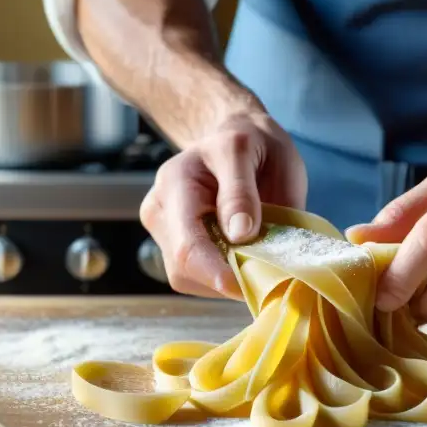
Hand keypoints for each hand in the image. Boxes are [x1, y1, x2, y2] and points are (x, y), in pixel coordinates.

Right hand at [140, 111, 306, 298]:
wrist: (236, 137)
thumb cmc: (249, 142)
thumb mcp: (250, 152)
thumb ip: (241, 191)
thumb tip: (238, 235)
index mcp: (176, 182)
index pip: (187, 243)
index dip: (215, 273)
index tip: (249, 288)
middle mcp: (160, 210)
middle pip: (183, 268)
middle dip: (224, 279)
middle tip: (266, 276)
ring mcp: (164, 231)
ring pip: (188, 279)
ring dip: (224, 280)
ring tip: (256, 260)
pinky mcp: (175, 246)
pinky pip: (196, 278)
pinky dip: (222, 277)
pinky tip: (243, 259)